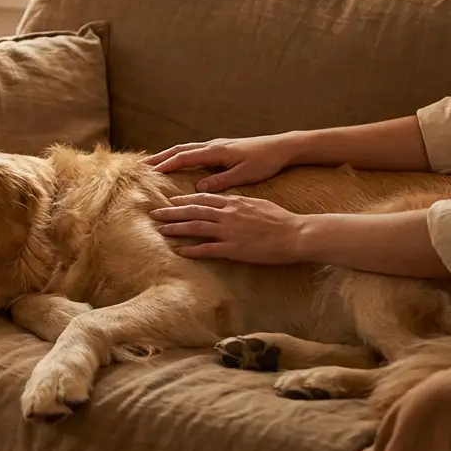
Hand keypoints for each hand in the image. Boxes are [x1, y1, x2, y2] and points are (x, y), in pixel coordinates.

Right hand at [142, 134, 299, 191]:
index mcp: (216, 151)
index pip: (184, 158)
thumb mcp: (244, 175)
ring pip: (186, 148)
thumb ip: (221, 181)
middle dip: (160, 157)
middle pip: (180, 150)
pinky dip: (180, 155)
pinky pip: (195, 150)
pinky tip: (178, 161)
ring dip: (168, 155)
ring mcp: (217, 145)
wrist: (282, 147)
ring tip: (154, 163)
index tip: (149, 172)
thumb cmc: (265, 161)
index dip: (165, 165)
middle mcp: (213, 145)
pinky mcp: (222, 148)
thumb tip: (198, 187)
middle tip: (141, 165)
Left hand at [150, 193, 305, 263]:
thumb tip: (227, 200)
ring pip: (195, 228)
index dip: (184, 200)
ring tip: (160, 230)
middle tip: (154, 213)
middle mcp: (228, 215)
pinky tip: (179, 252)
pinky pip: (207, 249)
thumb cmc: (281, 219)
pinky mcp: (233, 249)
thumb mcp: (258, 203)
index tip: (171, 201)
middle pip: (193, 211)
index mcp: (234, 202)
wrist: (296, 234)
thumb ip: (239, 202)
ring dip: (176, 228)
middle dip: (171, 212)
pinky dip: (191, 250)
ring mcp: (229, 231)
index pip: (203, 198)